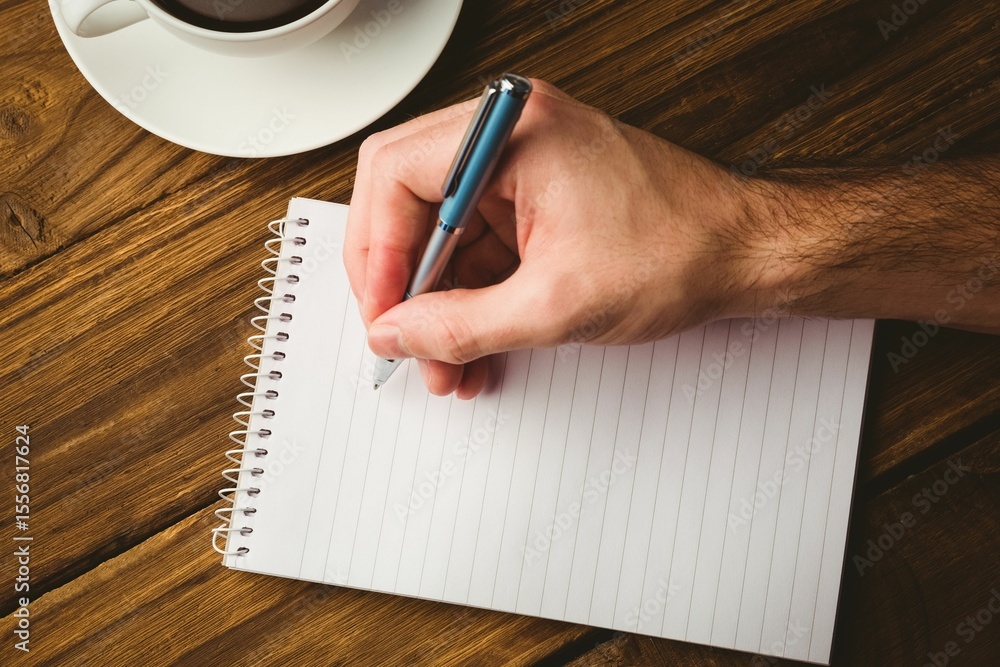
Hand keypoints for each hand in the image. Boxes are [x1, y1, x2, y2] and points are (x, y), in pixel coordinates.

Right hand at [345, 80, 768, 396]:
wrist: (744, 254)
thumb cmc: (679, 250)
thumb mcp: (555, 305)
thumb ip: (460, 325)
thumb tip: (396, 333)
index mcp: (512, 130)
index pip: (396, 175)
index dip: (377, 255)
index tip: (383, 314)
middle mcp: (509, 133)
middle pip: (407, 200)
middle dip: (404, 283)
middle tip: (404, 340)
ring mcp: (521, 163)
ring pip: (441, 232)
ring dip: (439, 303)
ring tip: (448, 364)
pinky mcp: (535, 196)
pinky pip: (479, 245)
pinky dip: (472, 298)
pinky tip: (475, 347)